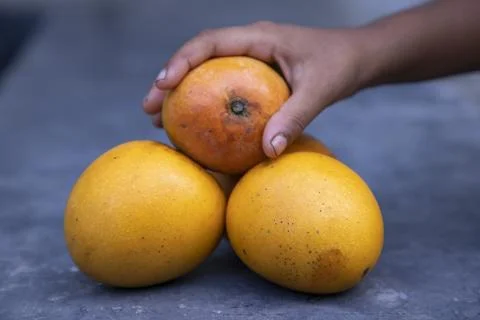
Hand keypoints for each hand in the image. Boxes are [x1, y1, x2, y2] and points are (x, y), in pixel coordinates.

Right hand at [143, 21, 367, 157]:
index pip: (209, 43)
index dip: (181, 61)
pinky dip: (204, 100)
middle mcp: (248, 44)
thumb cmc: (339, 66)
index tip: (162, 85)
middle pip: (197, 57)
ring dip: (181, 92)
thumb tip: (268, 153)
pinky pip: (222, 84)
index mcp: (258, 38)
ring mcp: (249, 59)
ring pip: (205, 71)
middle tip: (149, 109)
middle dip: (169, 80)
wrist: (356, 58)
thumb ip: (294, 118)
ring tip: (160, 118)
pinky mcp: (254, 74)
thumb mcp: (320, 90)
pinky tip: (197, 123)